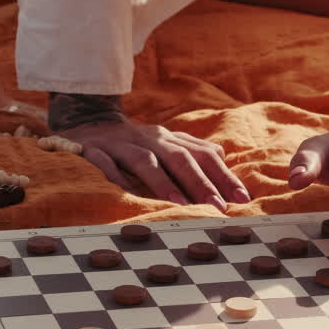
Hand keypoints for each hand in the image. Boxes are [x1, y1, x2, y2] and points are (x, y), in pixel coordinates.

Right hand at [49, 92, 248, 209]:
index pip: (202, 154)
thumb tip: (222, 158)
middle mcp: (148, 139)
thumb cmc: (133, 143)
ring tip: (181, 205)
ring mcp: (120, 144)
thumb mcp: (164, 144)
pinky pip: (104, 164)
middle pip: (178, 157)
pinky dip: (116, 179)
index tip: (242, 199)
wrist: (85, 121)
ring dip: (164, 183)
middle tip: (217, 206)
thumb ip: (192, 150)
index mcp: (168, 138)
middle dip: (200, 182)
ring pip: (145, 161)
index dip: (223, 175)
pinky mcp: (92, 150)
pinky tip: (129, 195)